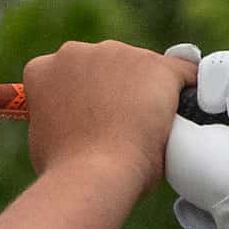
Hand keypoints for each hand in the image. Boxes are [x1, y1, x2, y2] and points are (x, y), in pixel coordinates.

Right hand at [24, 39, 200, 197]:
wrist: (94, 175)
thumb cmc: (65, 168)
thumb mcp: (44, 137)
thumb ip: (58, 116)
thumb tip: (75, 119)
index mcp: (44, 69)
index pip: (63, 72)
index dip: (74, 96)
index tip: (81, 117)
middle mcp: (78, 52)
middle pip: (102, 64)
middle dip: (110, 89)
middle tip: (114, 126)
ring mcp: (120, 54)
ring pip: (140, 68)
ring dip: (142, 91)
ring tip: (143, 130)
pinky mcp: (158, 65)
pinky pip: (182, 71)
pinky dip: (184, 90)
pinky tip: (182, 113)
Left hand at [163, 44, 228, 228]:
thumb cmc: (213, 178)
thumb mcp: (174, 140)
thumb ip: (168, 100)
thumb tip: (173, 60)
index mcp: (200, 114)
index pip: (199, 68)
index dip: (195, 66)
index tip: (188, 71)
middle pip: (227, 60)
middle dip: (220, 79)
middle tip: (217, 111)